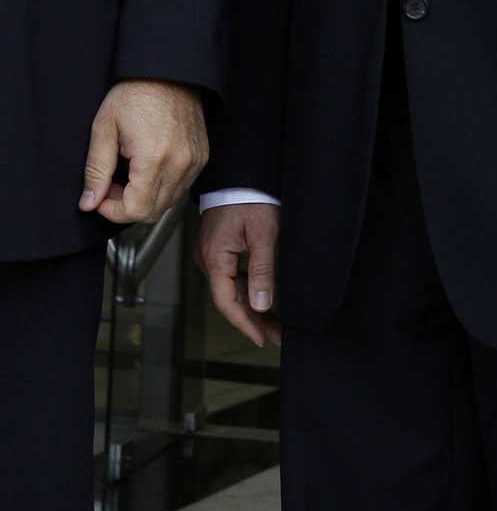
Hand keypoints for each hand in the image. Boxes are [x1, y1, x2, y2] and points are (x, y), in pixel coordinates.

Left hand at [79, 79, 207, 224]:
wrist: (167, 70)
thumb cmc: (136, 92)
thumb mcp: (104, 128)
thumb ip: (96, 171)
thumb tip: (89, 201)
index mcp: (154, 158)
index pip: (135, 210)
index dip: (112, 211)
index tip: (101, 198)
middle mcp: (180, 163)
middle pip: (153, 211)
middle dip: (127, 205)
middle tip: (113, 184)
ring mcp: (194, 161)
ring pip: (168, 202)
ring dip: (146, 197)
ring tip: (130, 172)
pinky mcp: (201, 157)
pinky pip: (181, 187)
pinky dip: (163, 186)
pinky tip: (149, 167)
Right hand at [196, 203, 281, 347]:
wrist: (244, 171)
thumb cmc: (252, 195)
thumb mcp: (264, 233)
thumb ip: (263, 270)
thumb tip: (262, 305)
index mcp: (214, 257)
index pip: (227, 302)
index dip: (245, 324)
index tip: (262, 339)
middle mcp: (207, 258)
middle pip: (228, 298)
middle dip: (252, 319)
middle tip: (275, 334)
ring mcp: (210, 252)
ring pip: (229, 288)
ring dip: (250, 305)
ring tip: (273, 322)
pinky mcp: (217, 247)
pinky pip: (230, 276)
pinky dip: (246, 289)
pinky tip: (261, 297)